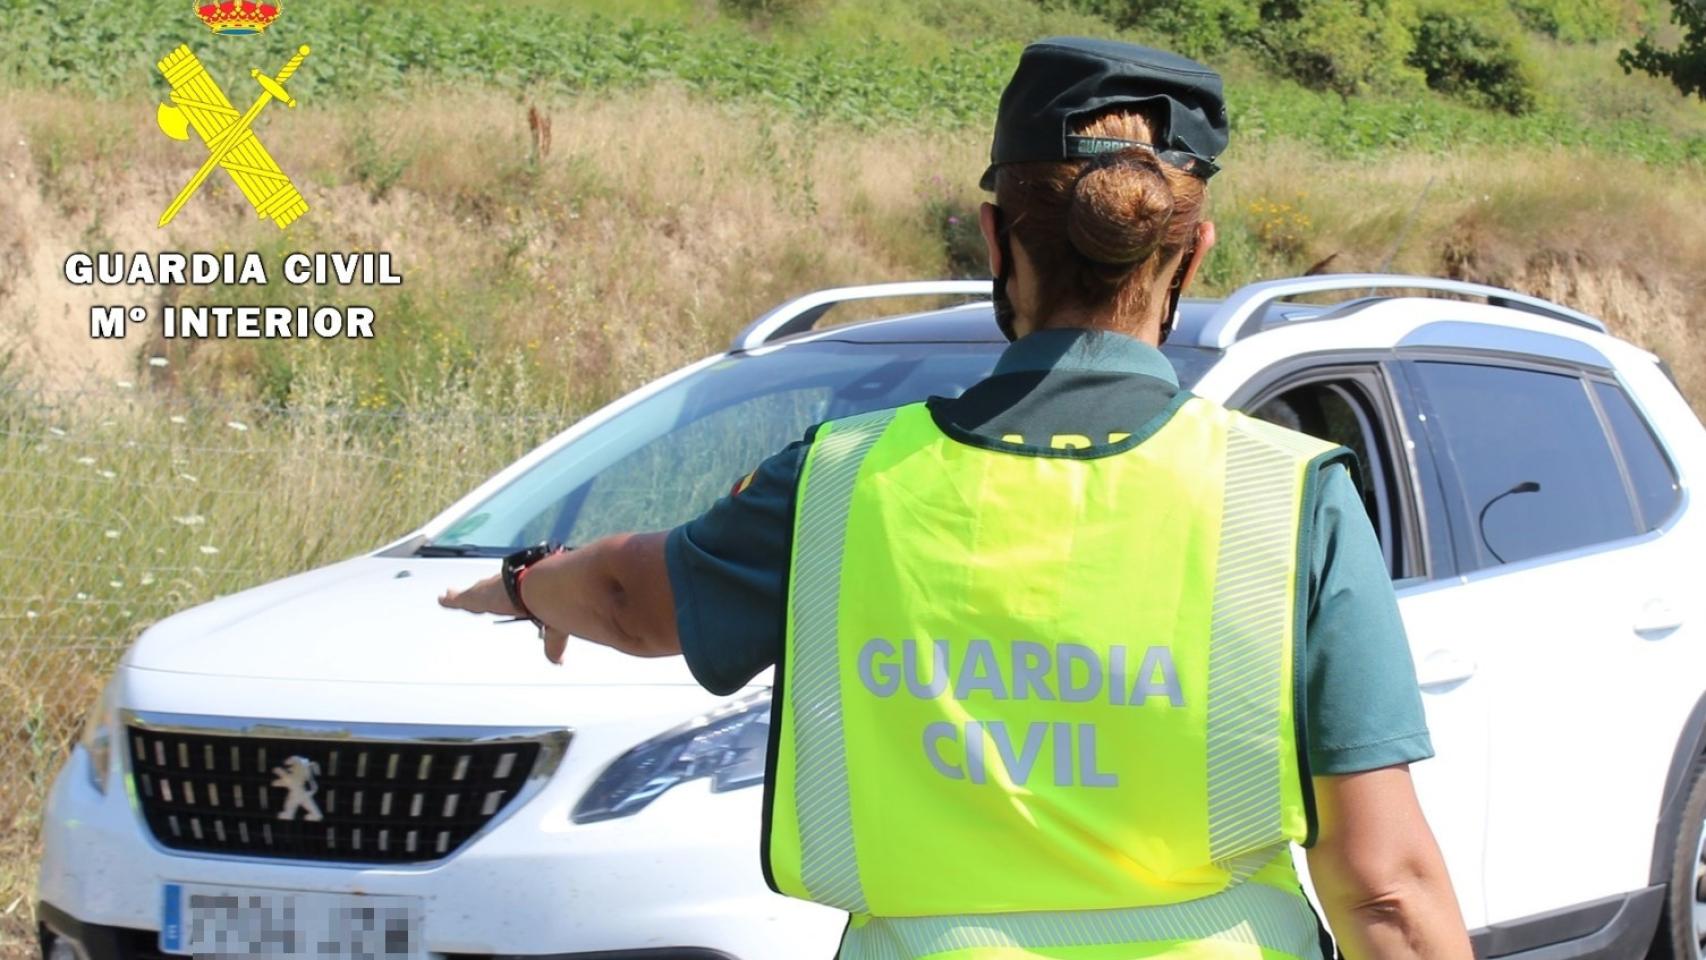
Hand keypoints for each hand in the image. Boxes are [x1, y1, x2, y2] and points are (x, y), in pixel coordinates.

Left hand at [439, 573, 568, 663]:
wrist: (541, 588)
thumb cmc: (550, 600)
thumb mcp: (554, 626)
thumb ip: (553, 644)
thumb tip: (558, 660)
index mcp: (523, 595)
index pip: (510, 596)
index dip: (503, 597)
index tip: (502, 596)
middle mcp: (504, 589)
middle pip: (487, 591)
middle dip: (479, 593)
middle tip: (470, 594)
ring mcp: (488, 592)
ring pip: (471, 594)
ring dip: (462, 596)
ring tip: (451, 595)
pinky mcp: (476, 596)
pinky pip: (459, 598)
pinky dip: (451, 600)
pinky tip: (442, 599)